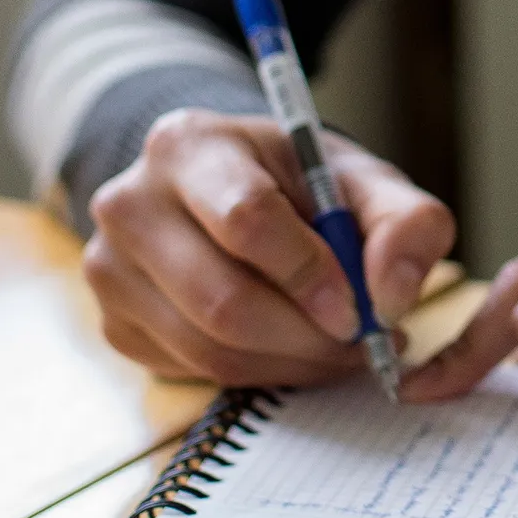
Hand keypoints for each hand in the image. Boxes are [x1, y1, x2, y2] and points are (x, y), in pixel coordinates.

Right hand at [84, 109, 453, 387]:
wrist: (234, 194)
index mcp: (188, 145)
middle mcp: (130, 203)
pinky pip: (194, 371)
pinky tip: (292, 348)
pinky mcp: (115, 323)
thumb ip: (407, 224)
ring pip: (208, 348)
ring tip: (340, 348)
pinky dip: (258, 373)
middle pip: (222, 299)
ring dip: (290, 363)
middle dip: (308, 336)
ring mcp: (110, 268)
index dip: (310, 274)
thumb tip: (392, 296)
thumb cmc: (303, 186)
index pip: (247, 219)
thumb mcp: (364, 181)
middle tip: (365, 343)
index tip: (359, 309)